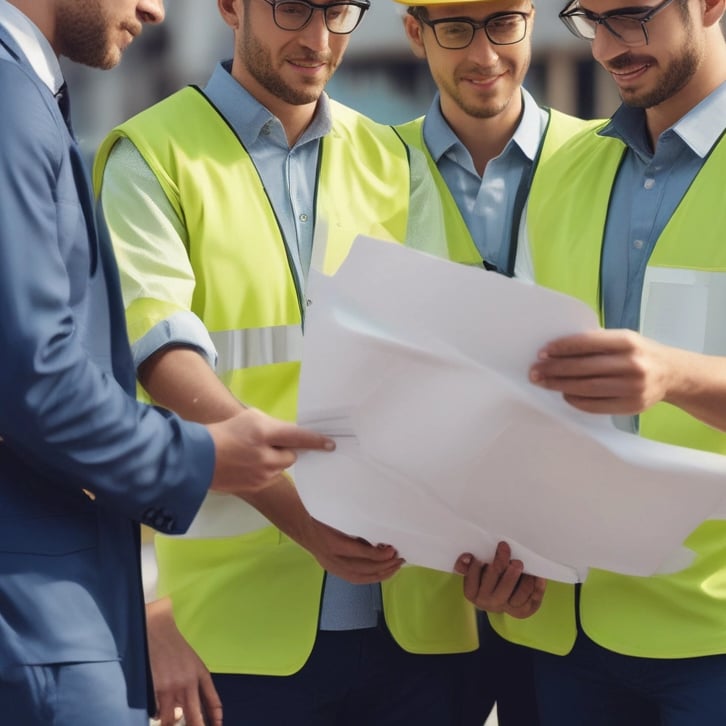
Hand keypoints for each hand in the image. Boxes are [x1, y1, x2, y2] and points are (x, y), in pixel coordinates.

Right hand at [146, 598, 222, 725]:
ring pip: (171, 720)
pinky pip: (156, 712)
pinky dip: (156, 715)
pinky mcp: (155, 688)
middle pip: (195, 718)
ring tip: (170, 721)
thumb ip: (195, 683)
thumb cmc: (174, 645)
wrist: (158, 629)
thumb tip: (187, 708)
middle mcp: (189, 683)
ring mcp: (171, 687)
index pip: (213, 702)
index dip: (216, 718)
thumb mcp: (192, 662)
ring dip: (170, 724)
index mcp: (201, 674)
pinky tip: (156, 711)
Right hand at [208, 408, 334, 495]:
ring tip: (252, 455)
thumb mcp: (250, 418)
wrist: (197, 458)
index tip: (331, 444)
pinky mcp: (256, 487)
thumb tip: (288, 435)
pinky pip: (269, 478)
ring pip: (280, 467)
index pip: (298, 437)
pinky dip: (264, 471)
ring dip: (274, 461)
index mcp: (264, 433)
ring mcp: (262, 475)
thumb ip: (272, 426)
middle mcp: (266, 456)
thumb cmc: (224, 431)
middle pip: (292, 455)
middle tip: (268, 444)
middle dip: (285, 450)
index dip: (316, 441)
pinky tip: (247, 466)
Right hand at [300, 517, 404, 583]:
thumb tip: (379, 533)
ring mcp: (333, 567)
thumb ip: (356, 525)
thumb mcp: (339, 516)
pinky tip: (383, 573)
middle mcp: (333, 558)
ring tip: (396, 566)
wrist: (304, 526)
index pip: (360, 553)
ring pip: (361, 577)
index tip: (392, 550)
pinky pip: (356, 579)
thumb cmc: (324, 517)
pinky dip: (372, 577)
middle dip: (384, 566)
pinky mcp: (335, 571)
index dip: (378, 554)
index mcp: (334, 542)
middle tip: (399, 559)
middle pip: (363, 568)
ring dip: (381, 573)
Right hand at [454, 542, 545, 618]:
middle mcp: (488, 602)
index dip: (476, 567)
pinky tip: (538, 576)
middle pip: (497, 586)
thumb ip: (467, 565)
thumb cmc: (486, 578)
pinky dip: (537, 588)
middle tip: (505, 549)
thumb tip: (467, 557)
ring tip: (519, 563)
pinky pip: (532, 600)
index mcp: (472, 592)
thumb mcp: (473, 572)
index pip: (472, 578)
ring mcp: (506, 608)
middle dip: (501, 566)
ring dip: (521, 579)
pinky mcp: (522, 611)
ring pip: (517, 596)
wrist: (498, 598)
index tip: (481, 556)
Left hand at [529, 329, 669, 414]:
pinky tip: (564, 394)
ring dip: (560, 385)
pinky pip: (596, 405)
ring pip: (587, 388)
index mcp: (628, 341)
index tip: (542, 352)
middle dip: (554, 369)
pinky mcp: (631, 406)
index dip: (561, 348)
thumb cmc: (639, 353)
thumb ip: (596, 343)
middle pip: (583, 368)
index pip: (586, 343)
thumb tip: (556, 350)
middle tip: (534, 371)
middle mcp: (632, 364)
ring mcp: (633, 387)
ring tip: (543, 383)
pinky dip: (576, 400)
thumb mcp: (623, 339)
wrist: (672, 374)